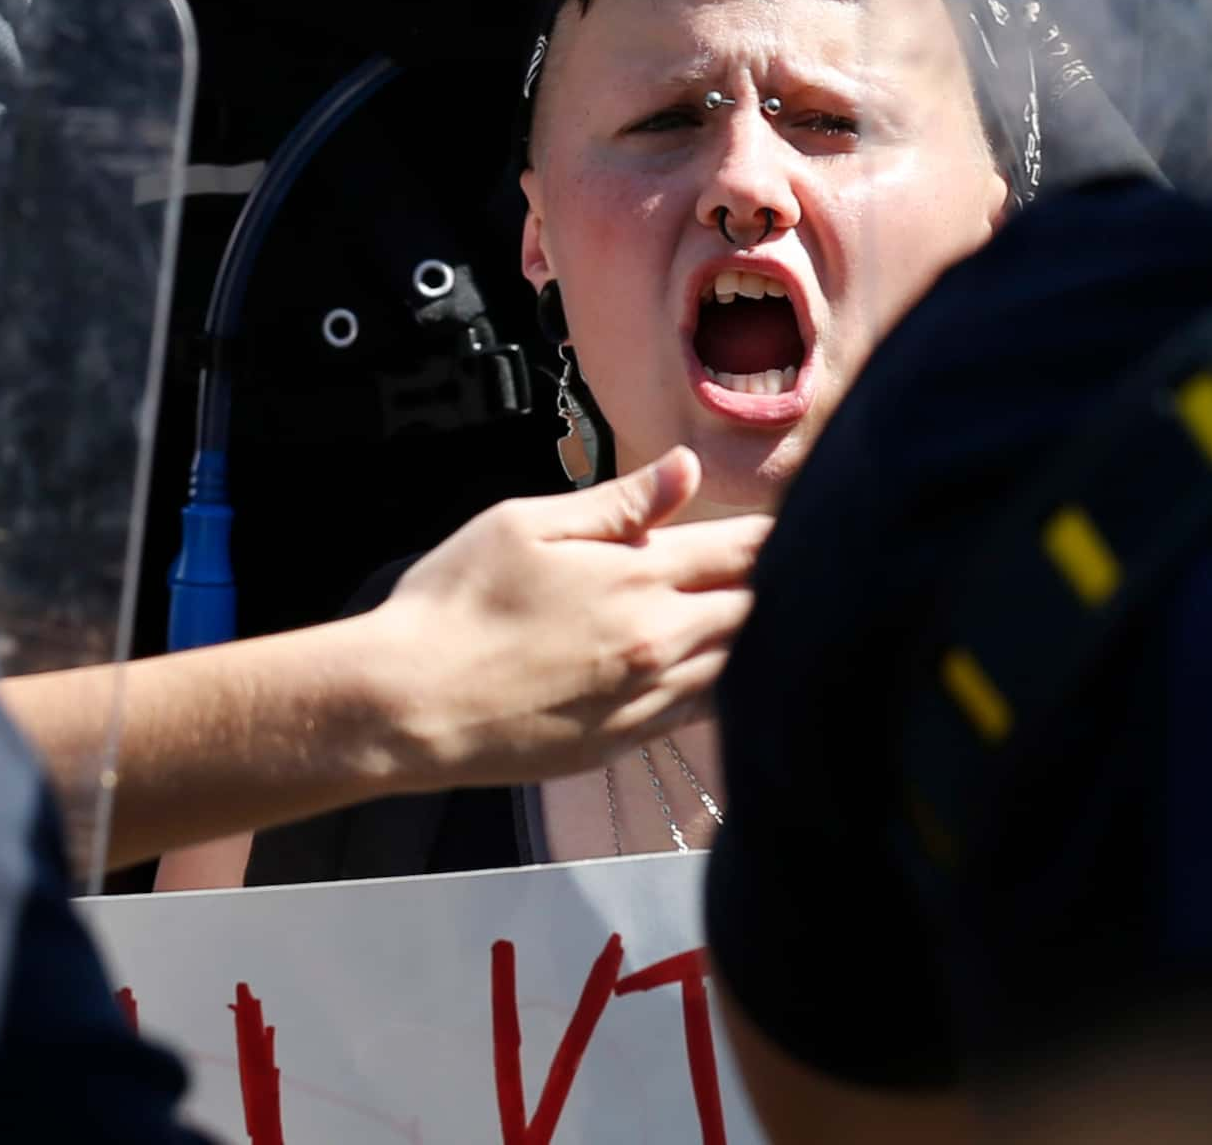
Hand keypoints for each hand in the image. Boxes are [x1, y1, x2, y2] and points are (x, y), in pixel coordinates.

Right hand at [363, 447, 770, 791]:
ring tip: (776, 612)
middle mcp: (659, 641)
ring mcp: (647, 698)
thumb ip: (618, 502)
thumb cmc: (454, 604)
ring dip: (761, 636)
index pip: (746, 551)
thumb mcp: (526, 525)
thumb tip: (687, 468)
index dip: (783, 533)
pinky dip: (729, 685)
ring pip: (741, 664)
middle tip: (798, 561)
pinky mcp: (627, 742)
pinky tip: (728, 669)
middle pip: (758, 608)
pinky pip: (705, 711)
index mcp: (639, 577)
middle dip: (781, 582)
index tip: (806, 517)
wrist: (406, 706)